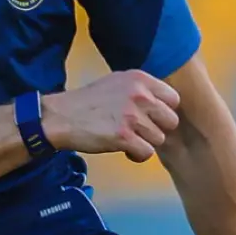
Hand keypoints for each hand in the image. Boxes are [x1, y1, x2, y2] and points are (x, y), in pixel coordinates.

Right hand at [42, 70, 180, 162]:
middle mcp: (139, 94)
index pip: (173, 98)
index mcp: (139, 79)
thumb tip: (164, 103)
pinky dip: (136, 155)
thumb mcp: (117, 82)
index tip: (151, 117)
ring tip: (127, 139)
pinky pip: (147, 153)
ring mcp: (132, 116)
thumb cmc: (90, 101)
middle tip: (140, 131)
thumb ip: (141, 89)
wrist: (62, 117)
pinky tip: (124, 149)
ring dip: (145, 143)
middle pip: (171, 121)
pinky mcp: (124, 137)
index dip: (163, 111)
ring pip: (159, 139)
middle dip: (157, 129)